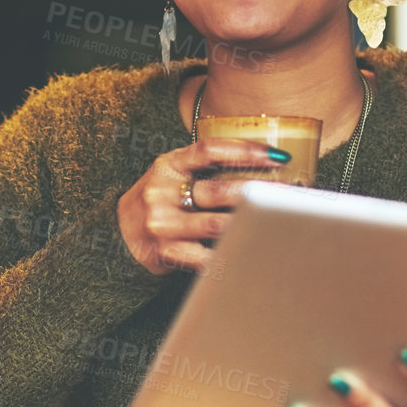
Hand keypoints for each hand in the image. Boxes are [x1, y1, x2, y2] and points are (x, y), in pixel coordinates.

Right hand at [117, 137, 290, 275]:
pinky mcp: (163, 252)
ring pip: (215, 225)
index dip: (244, 150)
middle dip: (258, 190)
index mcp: (168, 164)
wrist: (117, 234)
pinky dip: (230, 252)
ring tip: (277, 218)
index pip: (208, 150)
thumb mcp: (172, 173)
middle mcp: (161, 191)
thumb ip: (203, 167)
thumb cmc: (160, 199)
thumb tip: (263, 162)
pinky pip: (205, 256)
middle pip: (217, 190)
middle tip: (289, 190)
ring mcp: (161, 224)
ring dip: (249, 222)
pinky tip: (252, 248)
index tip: (276, 155)